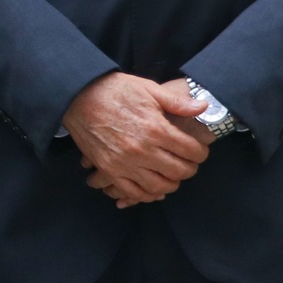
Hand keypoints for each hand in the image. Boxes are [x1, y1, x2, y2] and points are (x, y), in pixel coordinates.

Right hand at [63, 72, 209, 208]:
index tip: (199, 151)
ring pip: (158, 186)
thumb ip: (177, 102)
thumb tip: (203, 106)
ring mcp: (124, 163)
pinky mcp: (109, 169)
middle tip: (189, 164)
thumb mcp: (148, 89)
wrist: (78, 97)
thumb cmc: (114, 90)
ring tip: (172, 176)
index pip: (191, 151)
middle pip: (179, 171)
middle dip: (190, 169)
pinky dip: (146, 194)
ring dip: (170, 184)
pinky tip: (152, 186)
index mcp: (156, 129)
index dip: (201, 153)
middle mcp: (142, 150)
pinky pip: (133, 192)